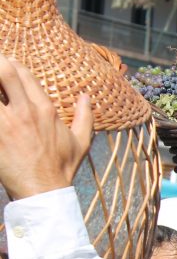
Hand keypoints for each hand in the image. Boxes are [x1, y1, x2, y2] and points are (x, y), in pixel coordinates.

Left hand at [0, 56, 92, 199]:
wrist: (44, 192)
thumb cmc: (61, 169)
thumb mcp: (81, 142)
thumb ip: (85, 117)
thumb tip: (86, 97)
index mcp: (46, 109)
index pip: (23, 73)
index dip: (11, 65)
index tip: (4, 66)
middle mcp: (26, 111)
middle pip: (4, 71)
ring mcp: (7, 122)